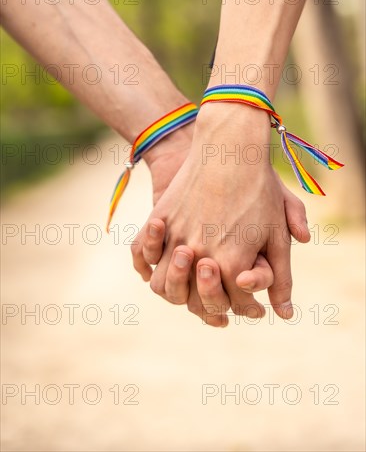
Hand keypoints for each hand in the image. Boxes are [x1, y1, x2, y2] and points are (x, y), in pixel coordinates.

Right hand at [135, 104, 309, 325]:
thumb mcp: (277, 232)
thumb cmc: (259, 189)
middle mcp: (200, 257)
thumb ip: (281, 277)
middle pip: (194, 303)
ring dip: (175, 291)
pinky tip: (159, 262)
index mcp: (232, 263)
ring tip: (188, 283)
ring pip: (163, 286)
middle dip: (210, 305)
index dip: (244, 308)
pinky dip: (147, 264)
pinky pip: (142, 253)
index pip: (233, 304)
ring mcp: (175, 238)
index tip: (249, 305)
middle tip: (219, 296)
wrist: (228, 146)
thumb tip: (285, 314)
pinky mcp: (160, 220)